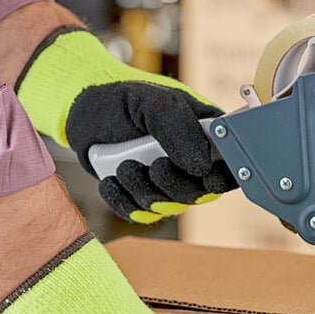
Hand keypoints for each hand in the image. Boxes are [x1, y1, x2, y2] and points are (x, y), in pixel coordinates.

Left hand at [16, 27, 236, 222]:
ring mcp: (166, 182)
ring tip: (123, 166)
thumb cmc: (121, 99)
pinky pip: (140, 214)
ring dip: (142, 190)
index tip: (204, 177)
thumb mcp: (152, 103)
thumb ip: (180, 129)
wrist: (83, 112)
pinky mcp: (141, 197)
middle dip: (172, 185)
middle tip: (152, 165)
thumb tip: (202, 167)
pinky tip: (110, 181)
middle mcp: (191, 163)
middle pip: (199, 195)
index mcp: (206, 136)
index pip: (231, 168)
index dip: (222, 179)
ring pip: (167, 207)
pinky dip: (122, 200)